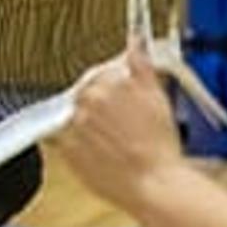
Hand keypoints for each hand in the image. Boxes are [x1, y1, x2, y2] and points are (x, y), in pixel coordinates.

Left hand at [61, 44, 185, 212]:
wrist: (152, 184)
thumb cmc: (158, 146)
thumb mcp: (158, 97)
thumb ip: (141, 65)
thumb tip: (136, 43)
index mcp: (101, 88)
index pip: (101, 75)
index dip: (118, 84)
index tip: (126, 93)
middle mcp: (81, 107)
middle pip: (87, 95)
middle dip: (104, 103)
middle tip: (126, 118)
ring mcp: (72, 132)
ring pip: (79, 118)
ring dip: (93, 123)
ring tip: (120, 137)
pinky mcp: (67, 154)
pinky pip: (70, 142)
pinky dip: (84, 143)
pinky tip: (107, 151)